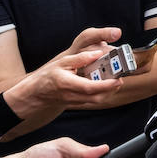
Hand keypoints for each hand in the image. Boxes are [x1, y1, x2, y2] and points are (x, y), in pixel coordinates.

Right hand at [3, 42, 125, 118]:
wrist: (36, 93)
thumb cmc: (47, 76)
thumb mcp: (62, 62)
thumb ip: (80, 58)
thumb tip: (97, 53)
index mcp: (67, 83)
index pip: (90, 87)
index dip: (105, 85)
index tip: (117, 79)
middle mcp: (71, 95)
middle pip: (96, 97)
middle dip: (111, 89)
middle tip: (120, 78)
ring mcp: (74, 101)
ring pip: (96, 100)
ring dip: (108, 92)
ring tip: (115, 80)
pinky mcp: (76, 104)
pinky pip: (92, 101)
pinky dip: (101, 94)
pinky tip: (106, 85)